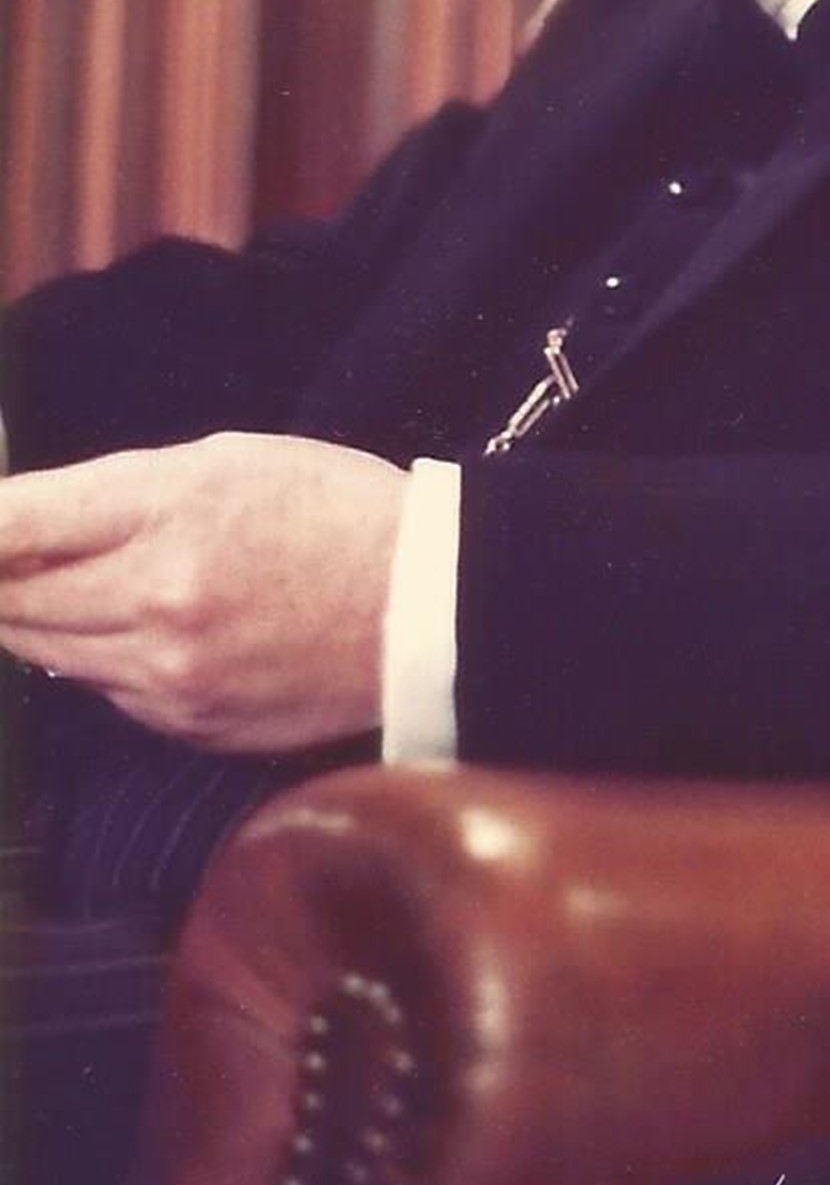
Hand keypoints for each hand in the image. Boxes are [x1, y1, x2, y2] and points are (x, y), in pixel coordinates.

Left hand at [0, 432, 407, 753]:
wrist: (432, 605)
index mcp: (168, 513)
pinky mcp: (188, 725)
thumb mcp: (226, 460)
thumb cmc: (335, 510)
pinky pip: (102, 690)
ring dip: (35, 615)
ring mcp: (169, 676)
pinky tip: (136, 625)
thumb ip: (114, 491)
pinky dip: (98, 656)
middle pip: (8, 600)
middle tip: (5, 553)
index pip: (12, 527)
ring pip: (43, 651)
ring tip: (62, 583)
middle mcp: (157, 602)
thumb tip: (19, 524)